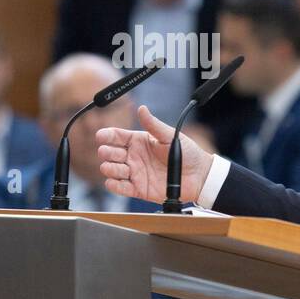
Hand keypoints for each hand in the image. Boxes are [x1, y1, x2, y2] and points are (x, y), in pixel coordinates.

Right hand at [97, 105, 213, 203]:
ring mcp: (135, 173)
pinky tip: (114, 181)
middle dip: (106, 152)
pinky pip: (120, 188)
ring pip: (111, 170)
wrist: (198, 175)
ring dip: (110, 168)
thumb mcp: (169, 136)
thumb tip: (142, 109)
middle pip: (110, 153)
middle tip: (113, 153)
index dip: (106, 135)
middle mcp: (133, 157)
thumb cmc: (187, 153)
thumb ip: (153, 124)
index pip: (116, 136)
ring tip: (120, 168)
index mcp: (139, 141)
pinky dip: (114, 185)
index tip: (101, 136)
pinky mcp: (138, 189)